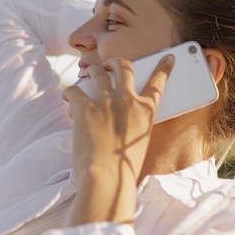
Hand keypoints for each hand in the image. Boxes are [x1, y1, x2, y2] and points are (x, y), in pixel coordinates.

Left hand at [62, 54, 173, 225]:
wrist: (107, 177)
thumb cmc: (123, 167)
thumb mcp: (139, 141)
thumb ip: (134, 123)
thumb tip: (123, 118)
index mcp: (145, 110)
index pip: (158, 83)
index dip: (163, 68)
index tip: (167, 57)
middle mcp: (128, 100)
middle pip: (124, 67)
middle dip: (116, 62)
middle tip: (109, 65)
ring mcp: (106, 101)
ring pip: (98, 72)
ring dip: (91, 71)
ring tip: (87, 74)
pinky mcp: (85, 106)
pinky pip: (74, 90)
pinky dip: (70, 92)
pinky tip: (67, 96)